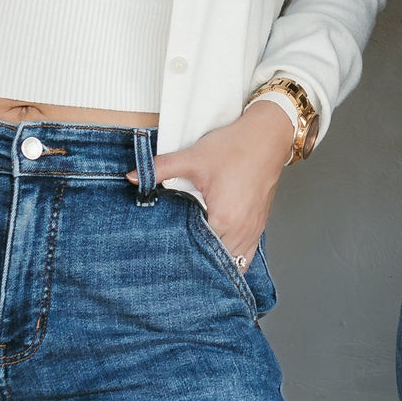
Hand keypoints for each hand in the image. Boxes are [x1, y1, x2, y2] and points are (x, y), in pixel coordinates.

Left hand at [151, 101, 293, 262]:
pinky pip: (247, 256)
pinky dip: (233, 259)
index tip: (168, 258)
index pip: (200, 252)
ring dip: (218, 264)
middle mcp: (241, 230)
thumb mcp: (194, 158)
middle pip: (217, 262)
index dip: (183, 257)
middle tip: (177, 264)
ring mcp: (253, 229)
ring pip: (235, 264)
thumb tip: (133, 177)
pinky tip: (219, 254)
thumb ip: (160, 169)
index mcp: (224, 218)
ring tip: (198, 262)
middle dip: (199, 264)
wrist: (268, 136)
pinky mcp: (259, 225)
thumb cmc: (236, 147)